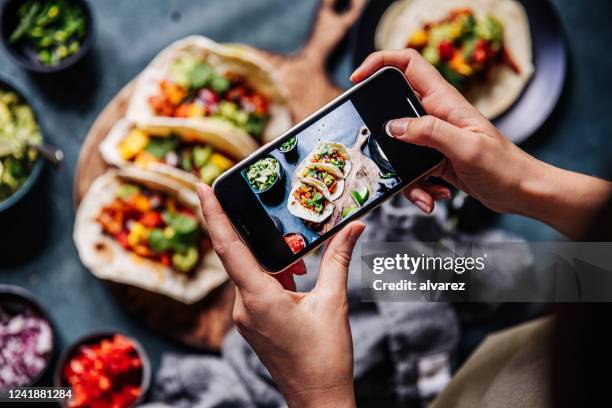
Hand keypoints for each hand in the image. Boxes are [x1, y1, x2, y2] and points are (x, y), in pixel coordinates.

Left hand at [198, 184, 362, 407]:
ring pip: (250, 270)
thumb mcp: (333, 302)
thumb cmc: (324, 357)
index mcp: (259, 299)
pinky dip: (273, 274)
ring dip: (273, 258)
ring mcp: (246, 316)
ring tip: (301, 261)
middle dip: (257, 232)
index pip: (229, 247)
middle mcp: (244, 306)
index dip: (214, 214)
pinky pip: (255, 286)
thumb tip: (353, 228)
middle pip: (240, 255)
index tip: (203, 187)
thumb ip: (338, 260)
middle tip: (269, 210)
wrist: (317, 398)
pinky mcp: (252, 322)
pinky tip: (297, 276)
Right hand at [352, 49, 540, 214]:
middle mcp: (436, 116)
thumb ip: (429, 133)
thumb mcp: (465, 147)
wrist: (522, 192)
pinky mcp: (434, 160)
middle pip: (394, 111)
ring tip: (426, 191)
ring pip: (400, 149)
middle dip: (384, 136)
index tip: (359, 79)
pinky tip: (436, 196)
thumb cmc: (504, 166)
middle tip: (379, 152)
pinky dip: (418, 188)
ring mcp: (434, 139)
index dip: (380, 63)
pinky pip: (411, 171)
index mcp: (445, 101)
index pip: (408, 65)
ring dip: (406, 175)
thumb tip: (393, 126)